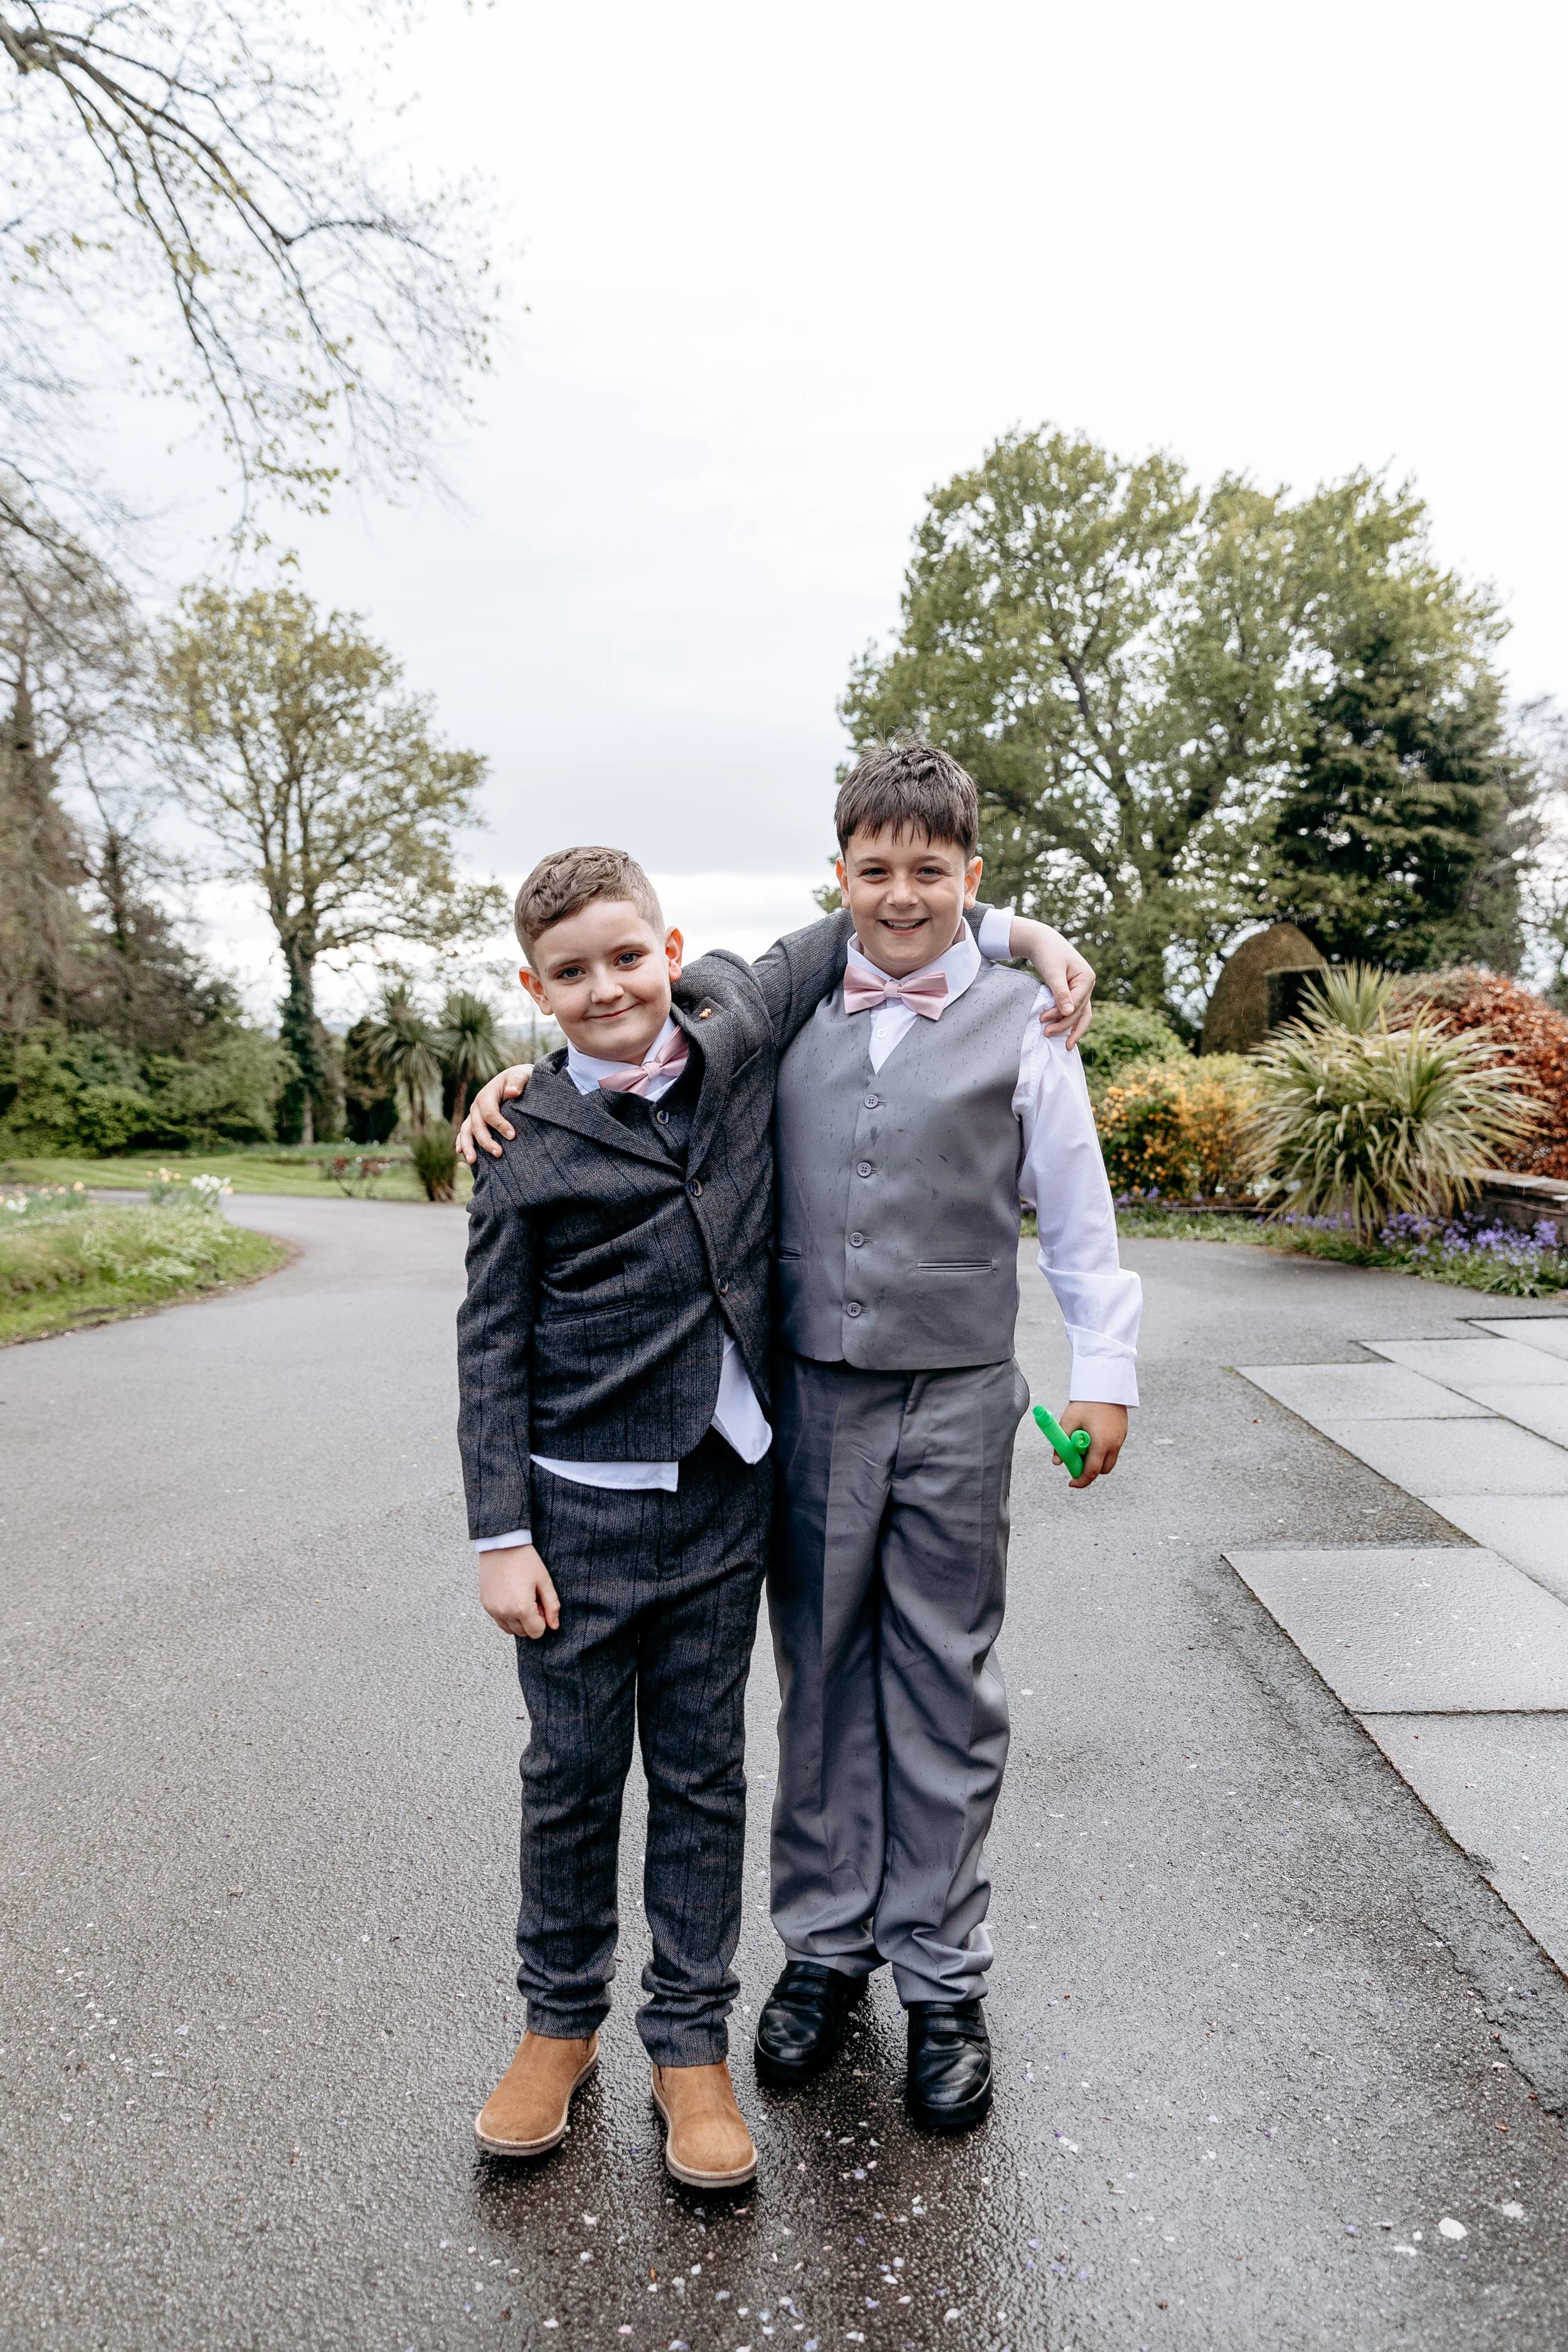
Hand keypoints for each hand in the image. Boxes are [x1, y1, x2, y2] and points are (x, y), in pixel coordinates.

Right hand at [457, 1065, 532, 1164]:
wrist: (515, 1080)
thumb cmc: (520, 1079)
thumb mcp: (522, 1076)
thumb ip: (517, 1083)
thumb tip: (513, 1092)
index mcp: (487, 1095)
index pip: (489, 1112)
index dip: (500, 1124)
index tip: (512, 1136)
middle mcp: (477, 1106)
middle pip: (477, 1125)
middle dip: (486, 1141)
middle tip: (499, 1153)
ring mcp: (474, 1115)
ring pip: (466, 1132)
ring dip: (468, 1146)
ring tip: (472, 1161)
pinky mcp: (475, 1122)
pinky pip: (465, 1134)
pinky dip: (462, 1143)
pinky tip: (461, 1153)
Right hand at [479, 1543, 560, 1637]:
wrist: (501, 1544)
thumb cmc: (525, 1560)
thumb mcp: (544, 1581)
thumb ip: (552, 1606)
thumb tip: (554, 1625)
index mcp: (522, 1608)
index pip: (536, 1632)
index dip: (543, 1621)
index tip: (541, 1605)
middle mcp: (505, 1612)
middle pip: (523, 1633)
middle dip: (531, 1621)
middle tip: (532, 1599)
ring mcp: (493, 1609)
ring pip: (510, 1629)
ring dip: (518, 1620)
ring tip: (521, 1598)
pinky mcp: (486, 1604)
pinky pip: (499, 1620)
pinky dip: (507, 1615)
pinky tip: (511, 1596)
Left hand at [1008, 918, 1095, 1050]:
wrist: (1042, 941)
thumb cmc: (1048, 953)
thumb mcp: (1053, 972)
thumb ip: (1060, 992)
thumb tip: (1068, 1012)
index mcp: (1087, 978)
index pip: (1077, 1003)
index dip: (1061, 1014)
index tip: (1044, 1020)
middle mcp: (1088, 985)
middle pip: (1079, 1011)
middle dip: (1064, 1024)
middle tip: (1046, 1034)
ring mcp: (1082, 989)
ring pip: (1081, 1014)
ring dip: (1069, 1027)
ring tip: (1062, 1043)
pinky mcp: (1073, 992)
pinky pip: (1075, 1011)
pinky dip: (1069, 1021)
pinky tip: (1064, 1033)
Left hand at [1059, 1401, 1126, 1487]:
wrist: (1105, 1384)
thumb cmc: (1085, 1402)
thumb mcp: (1068, 1422)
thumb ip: (1061, 1443)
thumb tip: (1056, 1461)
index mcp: (1101, 1443)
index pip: (1092, 1472)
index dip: (1081, 1481)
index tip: (1071, 1483)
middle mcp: (1114, 1444)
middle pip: (1103, 1470)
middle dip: (1089, 1471)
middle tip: (1075, 1462)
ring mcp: (1121, 1438)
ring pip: (1109, 1460)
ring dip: (1096, 1460)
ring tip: (1082, 1446)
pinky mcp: (1123, 1432)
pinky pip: (1113, 1449)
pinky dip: (1102, 1450)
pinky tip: (1091, 1436)